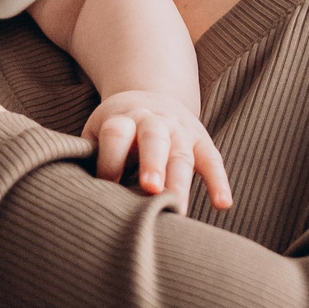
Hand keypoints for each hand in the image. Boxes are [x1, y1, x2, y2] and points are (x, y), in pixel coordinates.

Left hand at [84, 91, 232, 213]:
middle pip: (154, 138)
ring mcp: (180, 130)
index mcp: (123, 118)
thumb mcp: (99, 134)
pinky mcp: (202, 141)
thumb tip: (86, 197)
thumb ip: (93, 158)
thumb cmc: (118, 130)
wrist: (151, 100)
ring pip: (182, 154)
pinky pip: (213, 161)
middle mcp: (154, 121)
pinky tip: (222, 205)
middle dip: (153, 162)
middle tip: (150, 188)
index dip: (111, 159)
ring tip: (177, 207)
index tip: (106, 186)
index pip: (116, 134)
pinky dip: (219, 182)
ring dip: (180, 179)